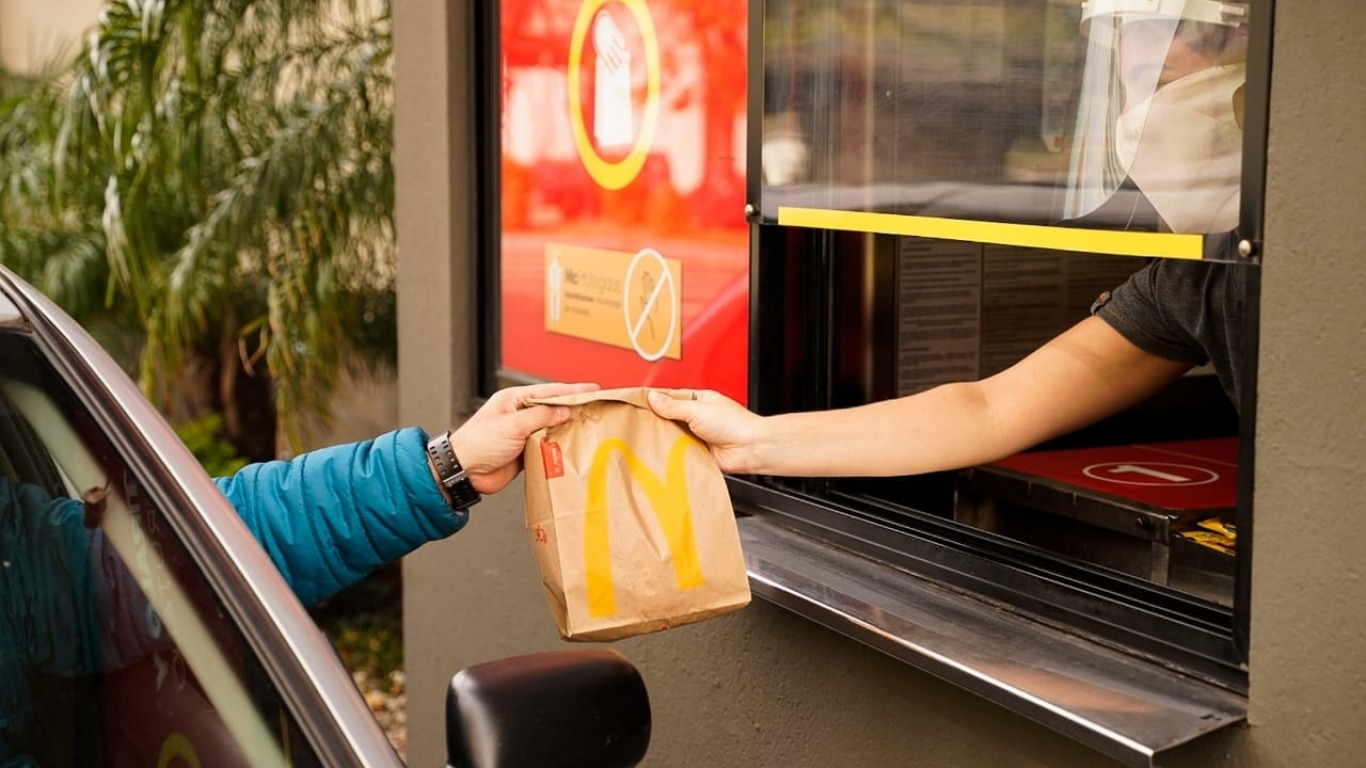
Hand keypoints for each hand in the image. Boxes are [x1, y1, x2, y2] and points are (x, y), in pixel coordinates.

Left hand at [448, 382, 598, 493]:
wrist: (464, 471)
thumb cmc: (477, 443)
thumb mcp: (512, 425)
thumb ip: (540, 417)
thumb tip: (563, 411)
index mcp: (514, 400)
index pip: (549, 392)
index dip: (572, 390)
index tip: (591, 389)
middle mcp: (519, 415)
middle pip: (553, 409)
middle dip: (573, 409)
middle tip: (595, 409)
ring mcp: (522, 434)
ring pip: (552, 429)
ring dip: (567, 431)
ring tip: (588, 429)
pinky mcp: (524, 452)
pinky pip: (547, 447)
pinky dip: (558, 448)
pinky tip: (571, 449)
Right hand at [646, 389, 763, 473]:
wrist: (750, 448)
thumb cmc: (735, 424)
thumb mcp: (697, 409)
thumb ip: (673, 406)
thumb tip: (653, 397)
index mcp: (699, 400)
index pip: (670, 397)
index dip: (654, 400)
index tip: (636, 403)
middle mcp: (698, 417)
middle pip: (669, 417)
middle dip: (657, 421)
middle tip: (639, 422)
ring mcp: (697, 435)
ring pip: (673, 435)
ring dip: (665, 438)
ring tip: (650, 438)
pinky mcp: (697, 452)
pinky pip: (679, 451)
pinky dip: (672, 453)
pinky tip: (664, 452)